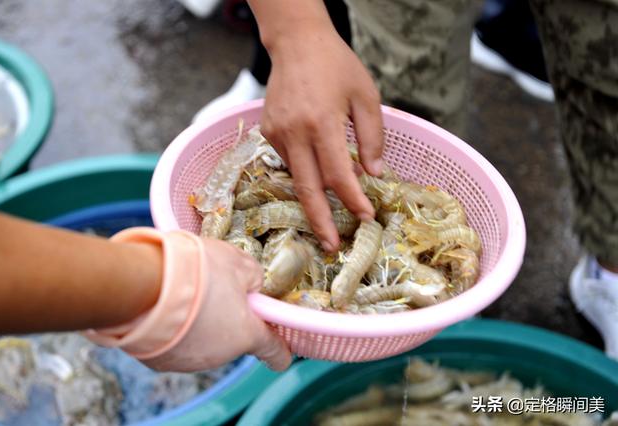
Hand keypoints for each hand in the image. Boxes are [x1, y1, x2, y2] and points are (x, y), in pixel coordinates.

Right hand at [142, 238, 291, 371]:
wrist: (144, 287)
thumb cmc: (197, 272)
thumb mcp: (238, 262)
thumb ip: (253, 275)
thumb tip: (252, 284)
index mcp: (246, 335)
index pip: (273, 351)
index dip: (280, 351)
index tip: (283, 355)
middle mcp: (221, 355)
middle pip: (234, 338)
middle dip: (230, 318)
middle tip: (218, 290)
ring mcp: (190, 361)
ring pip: (205, 341)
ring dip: (202, 322)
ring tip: (187, 294)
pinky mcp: (161, 361)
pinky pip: (177, 343)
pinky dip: (176, 329)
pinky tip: (167, 307)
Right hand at [261, 24, 383, 251]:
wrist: (297, 43)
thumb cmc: (337, 66)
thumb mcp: (366, 96)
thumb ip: (372, 137)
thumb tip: (374, 174)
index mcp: (321, 123)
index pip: (338, 174)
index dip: (352, 200)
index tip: (366, 218)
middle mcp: (294, 132)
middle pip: (307, 188)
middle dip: (320, 221)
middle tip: (331, 246)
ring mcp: (276, 133)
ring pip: (296, 177)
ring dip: (312, 199)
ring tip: (326, 219)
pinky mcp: (268, 132)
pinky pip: (288, 160)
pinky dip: (303, 171)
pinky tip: (314, 170)